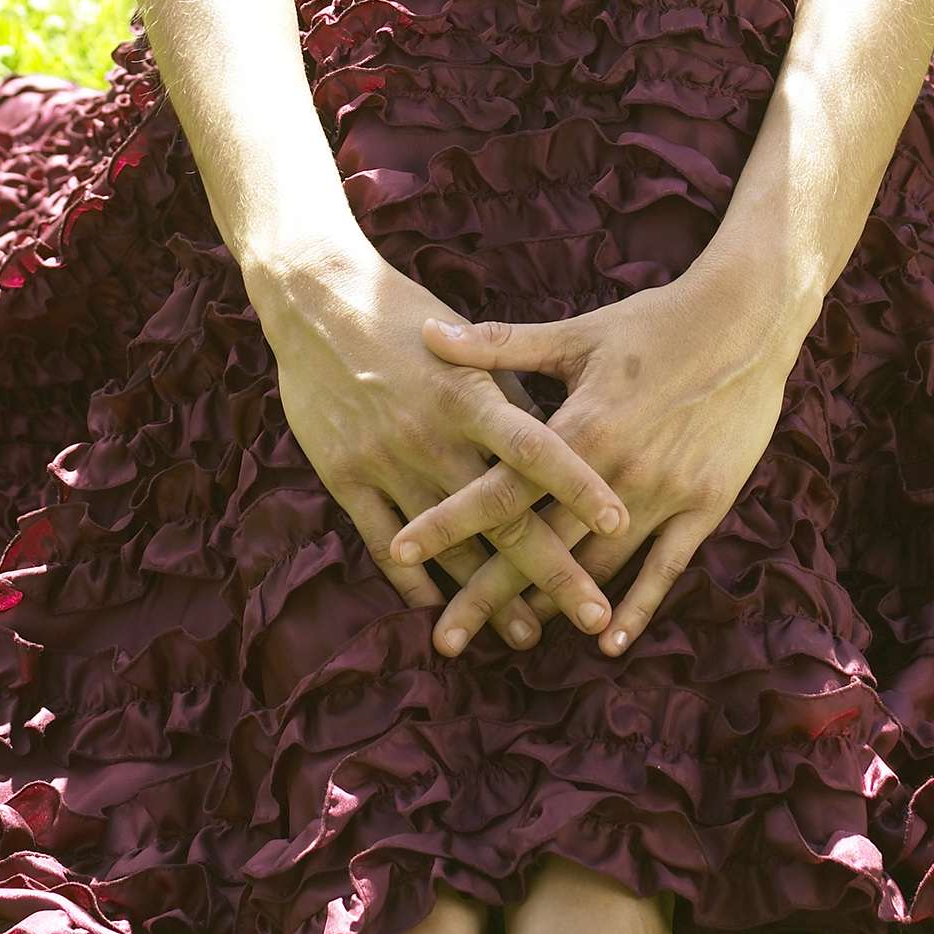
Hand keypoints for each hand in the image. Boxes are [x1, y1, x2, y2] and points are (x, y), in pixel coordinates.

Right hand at [248, 235, 632, 646]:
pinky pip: (383, 545)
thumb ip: (507, 394)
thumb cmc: (404, 315)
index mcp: (469, 394)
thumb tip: (561, 438)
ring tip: (526, 634)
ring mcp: (386, 461)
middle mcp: (431, 434)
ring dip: (487, 594)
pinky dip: (414, 582)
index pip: (536, 446)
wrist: (315, 300)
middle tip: (594, 616)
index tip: (618, 522)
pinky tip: (441, 608)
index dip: (578, 485)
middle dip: (551, 571)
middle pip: (502, 515)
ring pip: (447, 546)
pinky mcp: (344, 477)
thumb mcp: (465, 344)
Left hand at [384, 270, 801, 659]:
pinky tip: (607, 640)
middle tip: (444, 640)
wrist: (747, 320)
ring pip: (598, 567)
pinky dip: (637, 608)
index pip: (496, 489)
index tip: (399, 553)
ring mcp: (663, 493)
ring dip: (555, 606)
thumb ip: (497, 347)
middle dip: (488, 594)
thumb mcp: (574, 334)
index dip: (446, 522)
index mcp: (577, 429)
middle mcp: (615, 472)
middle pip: (538, 546)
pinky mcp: (705, 505)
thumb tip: (427, 335)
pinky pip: (666, 569)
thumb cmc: (652, 323)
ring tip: (512, 638)